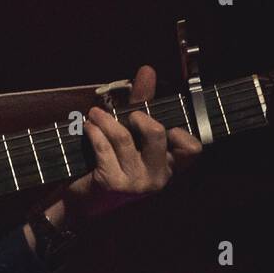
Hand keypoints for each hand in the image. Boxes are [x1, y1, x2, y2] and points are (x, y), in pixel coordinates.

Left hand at [61, 64, 202, 221]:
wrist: (80, 202)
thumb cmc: (110, 165)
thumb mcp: (130, 136)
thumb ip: (142, 104)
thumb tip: (147, 70)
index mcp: (168, 167)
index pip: (192, 150)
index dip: (181, 133)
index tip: (166, 126)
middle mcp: (157, 178)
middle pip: (157, 133)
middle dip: (138, 117)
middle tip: (125, 115)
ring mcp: (135, 183)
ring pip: (123, 137)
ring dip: (105, 119)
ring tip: (94, 114)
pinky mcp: (112, 184)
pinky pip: (103, 146)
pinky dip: (93, 131)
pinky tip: (87, 127)